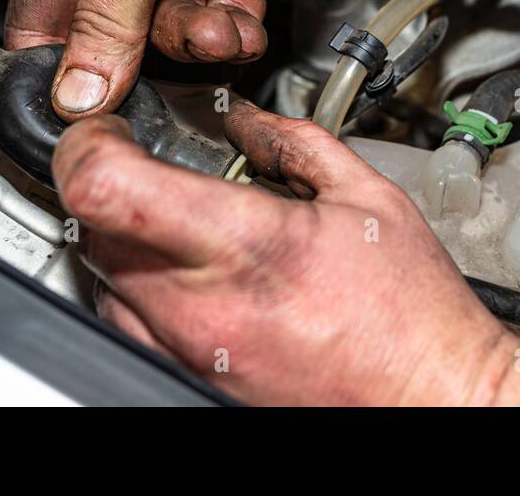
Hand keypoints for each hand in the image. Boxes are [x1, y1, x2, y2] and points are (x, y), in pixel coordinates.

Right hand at [5, 0, 357, 118]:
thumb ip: (104, 23)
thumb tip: (76, 93)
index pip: (40, 19)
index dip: (57, 66)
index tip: (81, 102)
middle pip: (116, 41)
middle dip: (149, 47)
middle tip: (173, 31)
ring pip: (174, 41)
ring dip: (200, 40)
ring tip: (219, 21)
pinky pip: (222, 33)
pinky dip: (235, 37)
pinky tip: (244, 21)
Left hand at [52, 102, 519, 405]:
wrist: (430, 398)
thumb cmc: (414, 314)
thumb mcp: (369, 198)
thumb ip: (295, 144)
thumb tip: (245, 120)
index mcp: (252, 244)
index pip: (109, 188)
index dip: (88, 145)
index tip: (106, 130)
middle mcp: (206, 307)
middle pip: (93, 228)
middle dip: (110, 185)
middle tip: (150, 166)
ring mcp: (191, 354)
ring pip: (102, 280)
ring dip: (124, 239)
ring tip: (181, 224)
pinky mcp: (189, 383)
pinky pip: (129, 326)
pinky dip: (140, 290)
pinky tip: (194, 274)